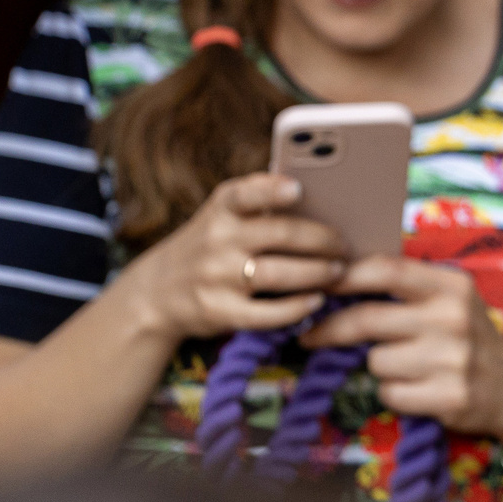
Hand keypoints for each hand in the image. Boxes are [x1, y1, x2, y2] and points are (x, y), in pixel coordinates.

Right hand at [112, 173, 345, 342]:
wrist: (158, 291)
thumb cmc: (211, 243)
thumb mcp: (222, 215)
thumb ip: (260, 203)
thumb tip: (324, 198)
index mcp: (221, 208)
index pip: (244, 192)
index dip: (271, 190)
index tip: (299, 188)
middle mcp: (217, 239)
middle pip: (278, 235)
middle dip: (320, 239)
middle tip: (344, 244)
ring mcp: (216, 277)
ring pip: (278, 274)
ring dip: (316, 272)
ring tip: (338, 270)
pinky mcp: (219, 312)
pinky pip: (266, 313)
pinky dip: (296, 307)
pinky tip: (316, 300)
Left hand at [300, 256, 502, 434]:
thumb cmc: (466, 335)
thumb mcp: (448, 298)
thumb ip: (404, 287)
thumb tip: (334, 281)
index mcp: (451, 285)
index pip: (385, 270)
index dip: (345, 276)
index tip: (317, 284)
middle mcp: (453, 318)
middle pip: (367, 319)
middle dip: (330, 328)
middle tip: (310, 335)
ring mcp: (452, 359)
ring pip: (375, 361)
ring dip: (379, 366)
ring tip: (408, 365)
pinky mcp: (449, 397)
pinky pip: (389, 393)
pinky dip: (393, 393)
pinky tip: (418, 387)